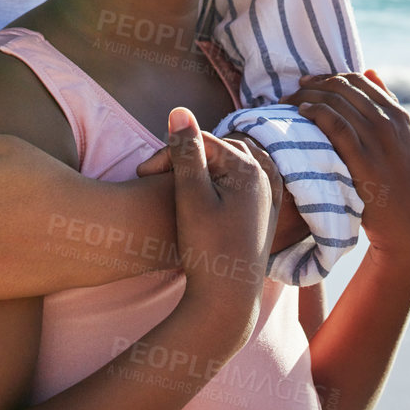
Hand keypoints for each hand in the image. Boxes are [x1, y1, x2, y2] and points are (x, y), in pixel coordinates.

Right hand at [165, 108, 274, 347]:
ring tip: (176, 178)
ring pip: (233, 162)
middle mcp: (265, 176)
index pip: (201, 142)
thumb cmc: (206, 249)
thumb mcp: (190, 197)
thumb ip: (186, 152)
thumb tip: (180, 109)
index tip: (140, 175)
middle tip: (152, 176)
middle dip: (184, 157)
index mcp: (248, 168)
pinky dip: (225, 175)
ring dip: (205, 164)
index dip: (167, 153)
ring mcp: (269, 195)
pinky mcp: (265, 213)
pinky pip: (245, 179)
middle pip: (218, 150)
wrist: (228, 301)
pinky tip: (208, 187)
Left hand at [283, 70, 409, 269]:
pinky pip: (336, 125)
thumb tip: (369, 70)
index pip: (357, 80)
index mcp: (398, 115)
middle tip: (292, 93)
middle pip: (343, 88)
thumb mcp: (402, 139)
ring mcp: (378, 142)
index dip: (328, 77)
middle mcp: (390, 123)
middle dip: (313, 85)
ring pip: (337, 102)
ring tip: (288, 104)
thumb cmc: (399, 182)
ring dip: (307, 97)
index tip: (308, 83)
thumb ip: (387, 104)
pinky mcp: (364, 162)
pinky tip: (302, 114)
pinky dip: (316, 113)